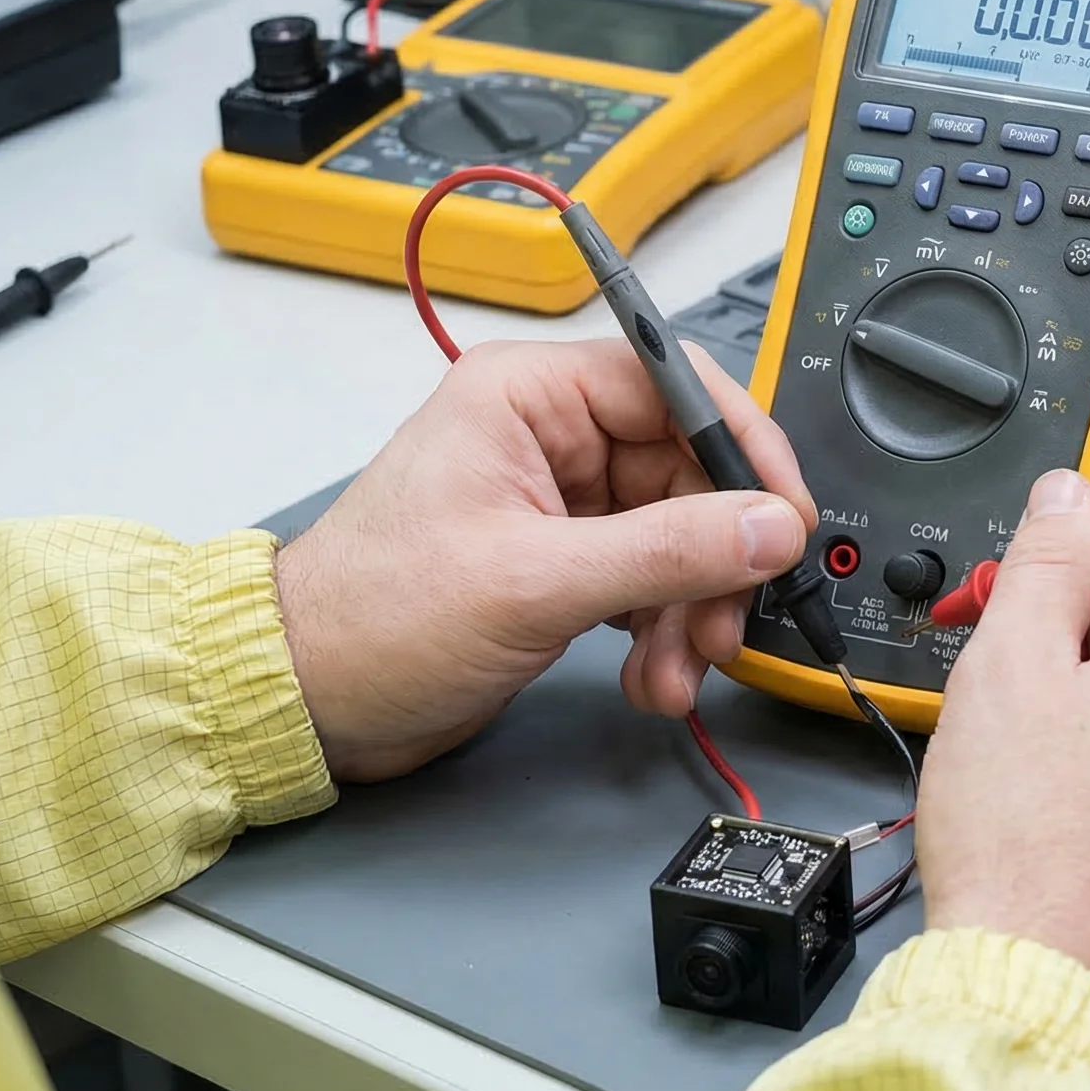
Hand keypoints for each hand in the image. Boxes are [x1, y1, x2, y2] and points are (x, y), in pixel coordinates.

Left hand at [273, 338, 813, 782]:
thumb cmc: (373, 620)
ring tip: (674, 672)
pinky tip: (647, 677)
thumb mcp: (534, 582)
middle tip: (722, 625)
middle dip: (717, 559)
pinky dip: (664, 631)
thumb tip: (771, 527)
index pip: (677, 387)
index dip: (744, 450)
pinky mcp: (563, 560)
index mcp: (530, 396)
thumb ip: (667, 550)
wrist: (304, 703)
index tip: (785, 519)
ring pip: (681, 535)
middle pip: (691, 472)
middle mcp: (550, 434)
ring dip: (692, 610)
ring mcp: (559, 500)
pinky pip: (652, 579)